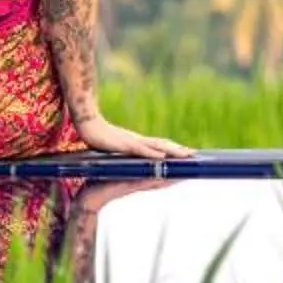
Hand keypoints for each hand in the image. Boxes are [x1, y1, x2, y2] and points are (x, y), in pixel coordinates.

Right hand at [73, 112, 193, 161]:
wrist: (87, 124)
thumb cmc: (100, 136)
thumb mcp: (117, 146)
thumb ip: (128, 150)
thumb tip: (137, 155)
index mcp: (138, 141)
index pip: (160, 145)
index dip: (175, 149)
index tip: (188, 153)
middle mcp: (138, 139)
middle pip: (163, 144)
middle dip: (179, 150)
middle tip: (195, 155)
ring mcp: (131, 141)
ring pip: (156, 146)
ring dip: (172, 151)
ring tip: (186, 155)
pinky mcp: (123, 144)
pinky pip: (140, 149)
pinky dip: (152, 153)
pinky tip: (162, 157)